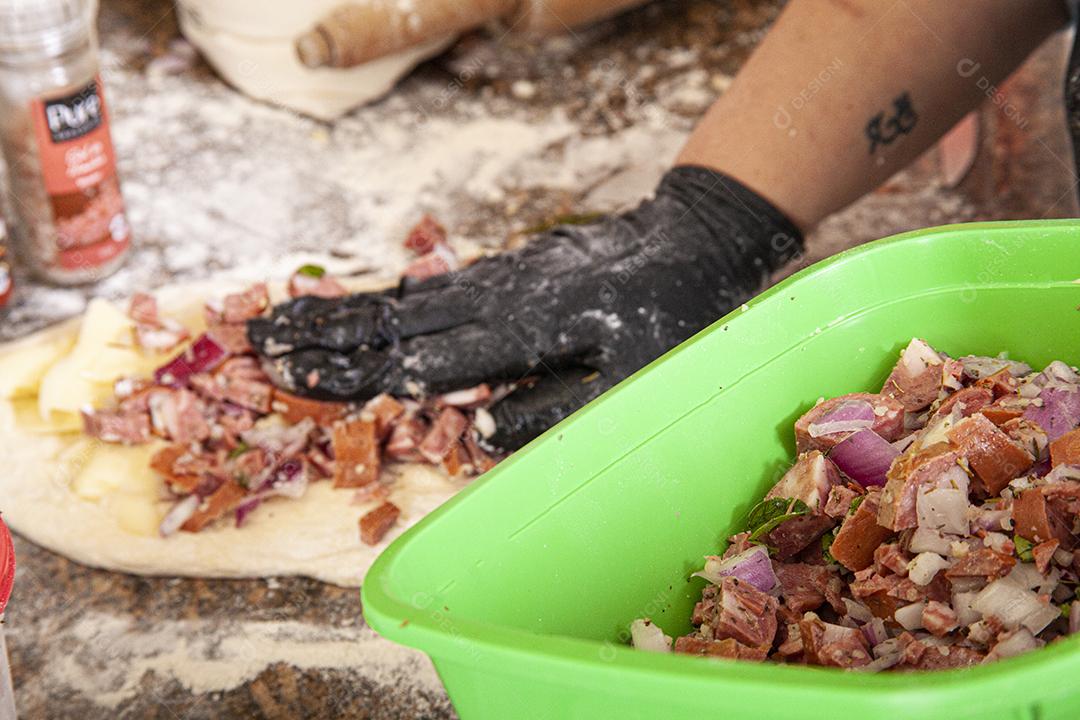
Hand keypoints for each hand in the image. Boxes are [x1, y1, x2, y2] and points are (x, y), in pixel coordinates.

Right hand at [248, 166, 802, 450]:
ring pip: (404, 300)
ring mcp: (495, 280)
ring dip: (340, 313)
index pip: (418, 359)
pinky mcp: (503, 272)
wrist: (688, 241)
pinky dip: (383, 300)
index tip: (291, 373)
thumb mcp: (628, 382)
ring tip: (283, 318)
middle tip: (256, 341)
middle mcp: (494, 299)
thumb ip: (553, 412)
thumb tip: (480, 437)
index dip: (352, 370)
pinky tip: (360, 307)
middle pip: (392, 322)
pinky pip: (431, 289)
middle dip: (322, 336)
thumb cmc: (667, 321)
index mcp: (518, 332)